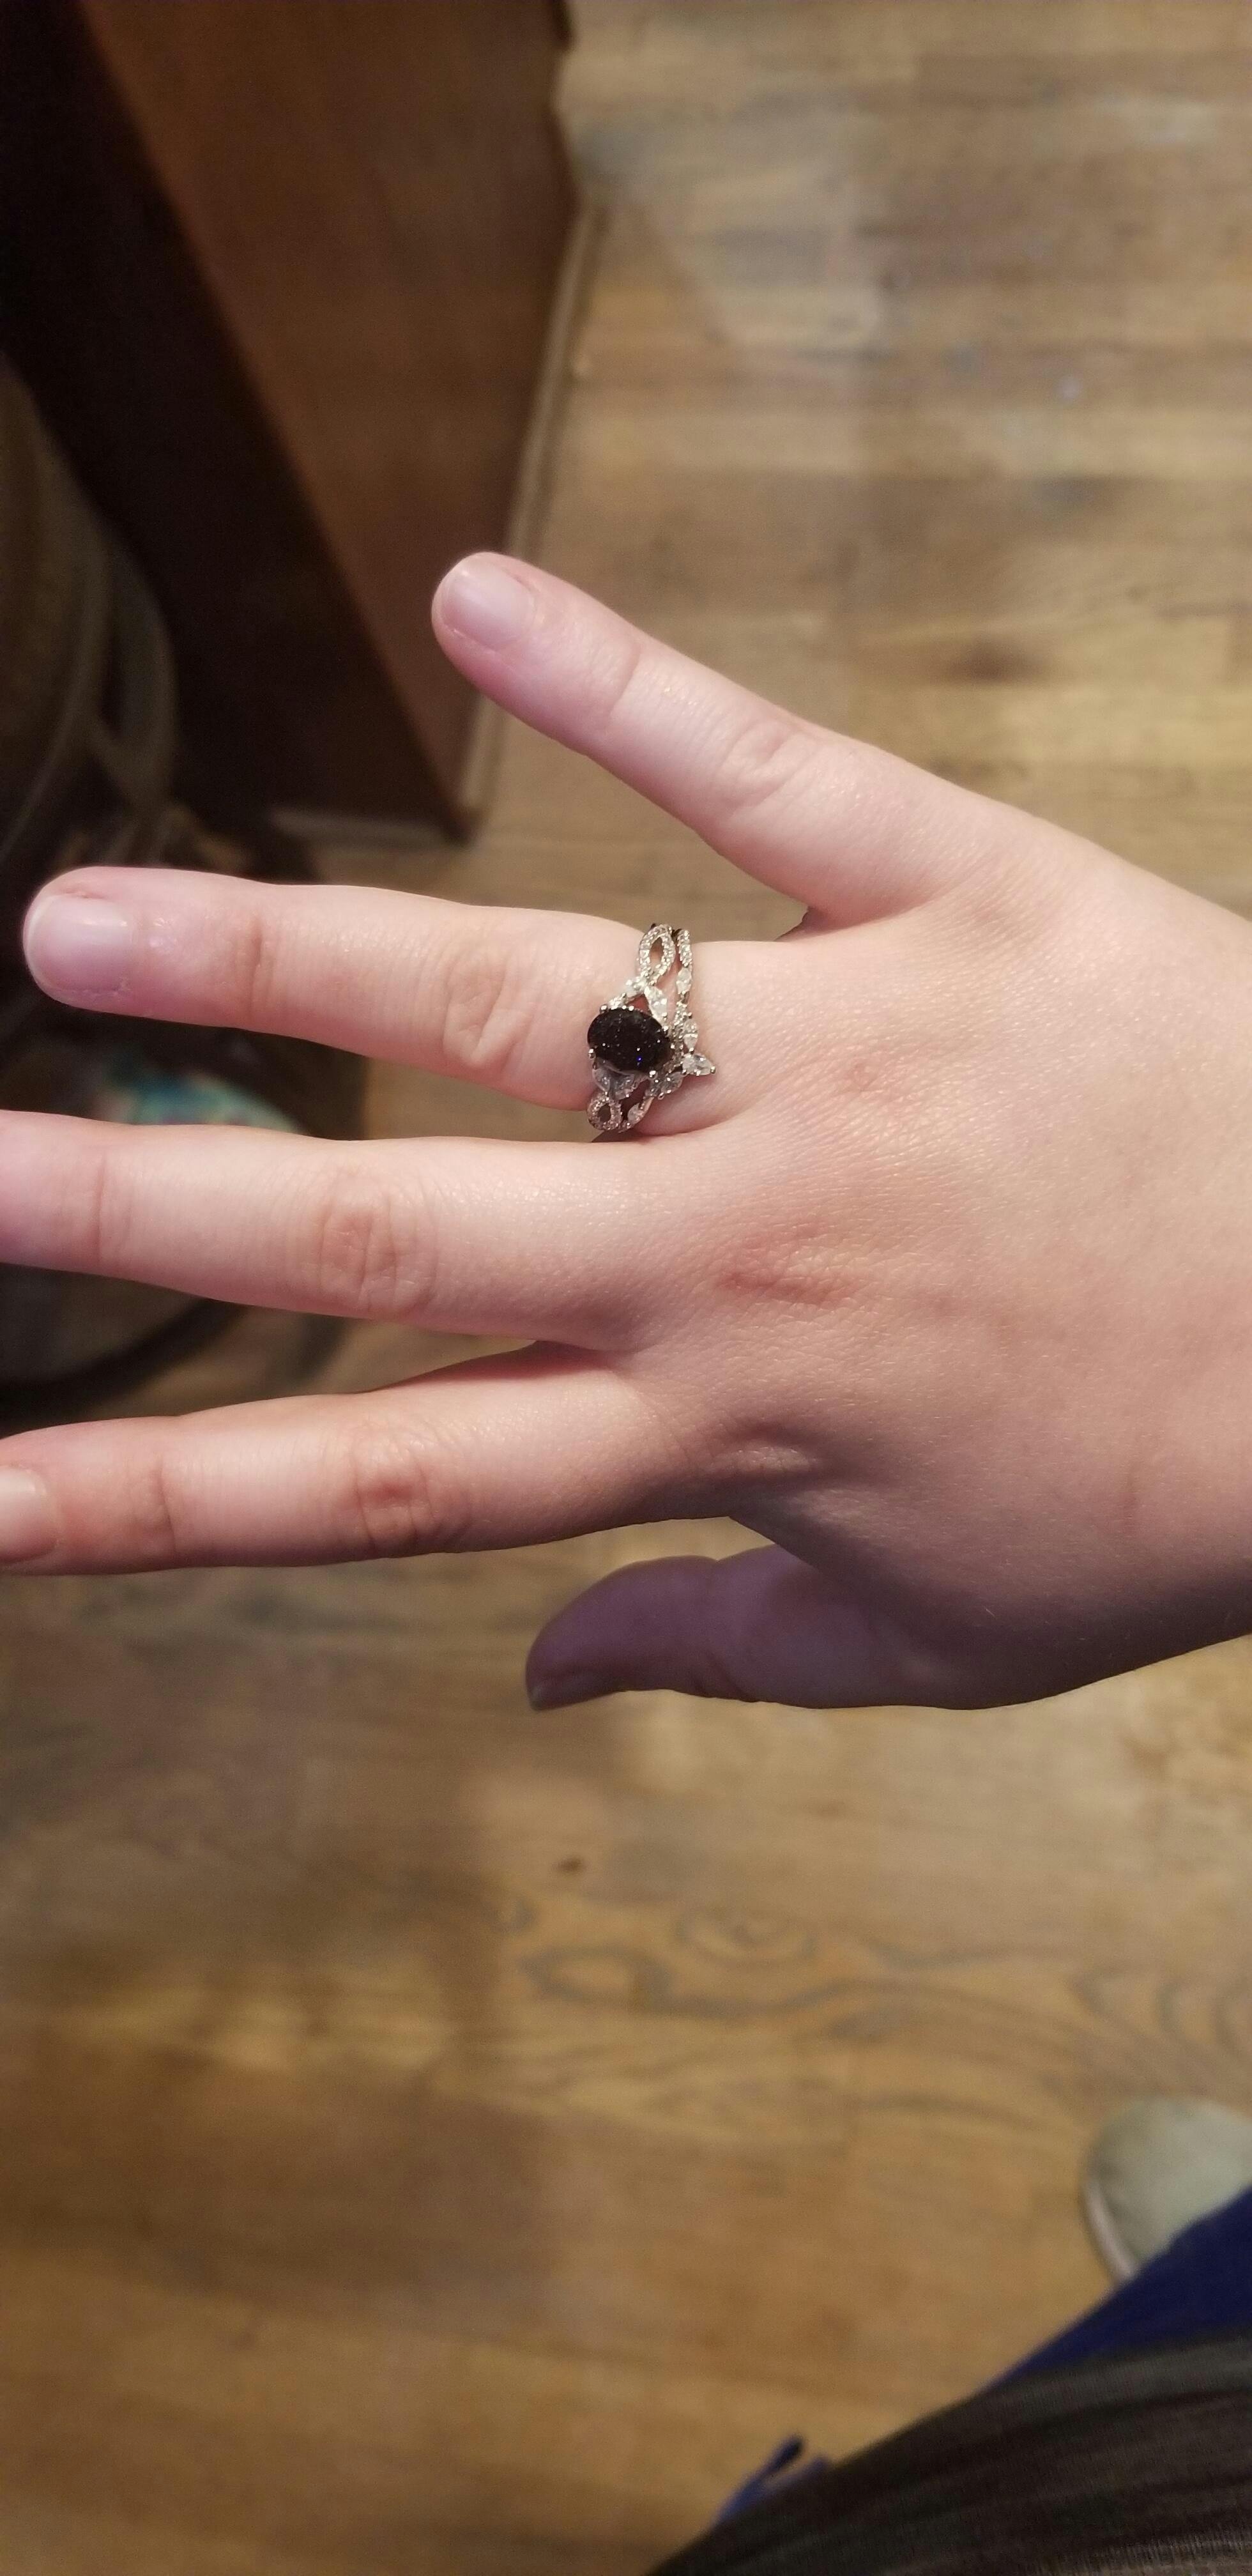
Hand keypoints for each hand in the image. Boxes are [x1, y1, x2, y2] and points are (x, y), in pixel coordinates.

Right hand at [9, 553, 1251, 1711]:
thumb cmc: (1173, 1499)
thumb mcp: (949, 1640)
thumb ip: (722, 1648)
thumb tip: (535, 1682)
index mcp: (712, 1429)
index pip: (374, 1480)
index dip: (155, 1502)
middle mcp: (731, 1250)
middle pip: (380, 1229)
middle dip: (142, 1201)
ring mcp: (837, 1061)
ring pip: (513, 998)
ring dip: (280, 951)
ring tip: (78, 914)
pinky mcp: (964, 903)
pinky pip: (772, 784)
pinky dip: (628, 684)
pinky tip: (471, 598)